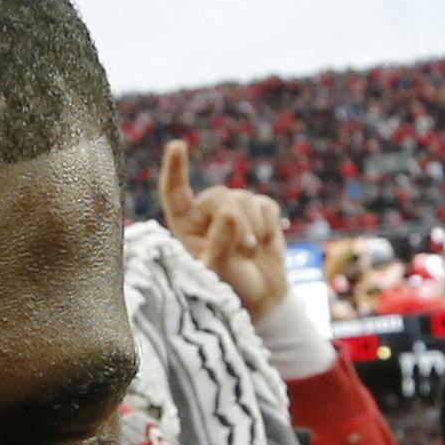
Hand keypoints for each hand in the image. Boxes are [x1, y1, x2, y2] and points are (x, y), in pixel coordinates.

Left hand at [155, 143, 288, 320]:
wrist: (261, 298)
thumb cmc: (229, 290)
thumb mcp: (219, 273)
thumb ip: (221, 245)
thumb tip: (229, 214)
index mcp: (185, 227)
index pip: (175, 194)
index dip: (175, 169)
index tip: (176, 146)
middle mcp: (205, 213)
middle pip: (219, 196)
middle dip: (235, 221)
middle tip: (245, 251)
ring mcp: (232, 210)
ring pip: (244, 198)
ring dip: (253, 228)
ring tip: (251, 254)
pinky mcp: (258, 211)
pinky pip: (266, 204)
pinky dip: (269, 226)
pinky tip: (265, 245)